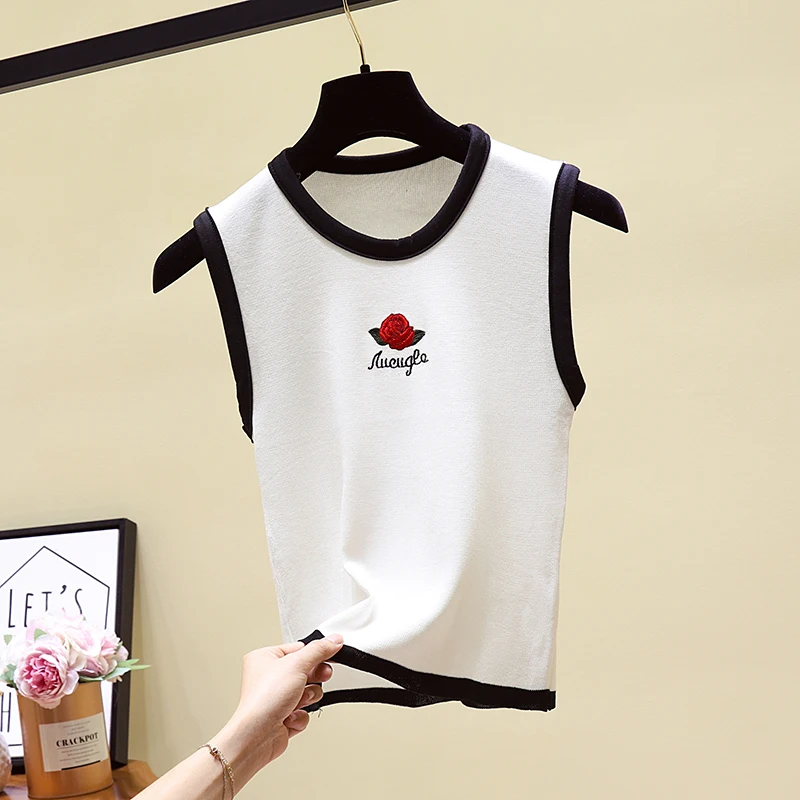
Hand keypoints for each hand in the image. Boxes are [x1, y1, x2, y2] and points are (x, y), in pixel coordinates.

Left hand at [210, 634, 343, 776]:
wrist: (256, 737)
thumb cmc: (264, 699)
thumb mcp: (297, 665)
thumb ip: (319, 650)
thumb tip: (334, 640)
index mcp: (265, 658)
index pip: (298, 648)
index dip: (315, 653)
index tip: (330, 654)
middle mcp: (268, 677)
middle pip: (305, 670)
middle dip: (314, 677)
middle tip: (322, 676)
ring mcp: (276, 698)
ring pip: (307, 692)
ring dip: (307, 697)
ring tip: (299, 700)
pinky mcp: (282, 717)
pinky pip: (303, 711)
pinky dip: (300, 715)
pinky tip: (290, 716)